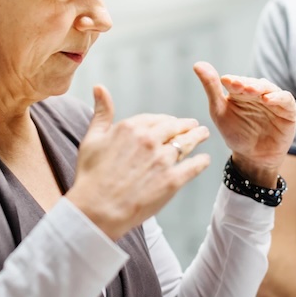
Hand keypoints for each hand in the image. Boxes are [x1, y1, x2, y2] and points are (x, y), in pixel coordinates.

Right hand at [66, 85, 210, 240]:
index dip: (166, 121)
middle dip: (186, 126)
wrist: (97, 209)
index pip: (156, 119)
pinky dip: (201, 161)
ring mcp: (162, 160)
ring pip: (187, 143)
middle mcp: (149, 140)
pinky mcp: (172, 180)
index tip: (171, 122)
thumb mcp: (92, 139)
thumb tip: (99, 87)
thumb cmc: (91, 176)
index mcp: (131, 127)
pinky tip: (204, 160)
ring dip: (197, 137)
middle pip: (175, 128)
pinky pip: (193, 166)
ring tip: (203, 135)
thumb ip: (102, 112)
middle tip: (194, 126)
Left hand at [194, 61, 295, 187]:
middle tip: (237, 85)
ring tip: (250, 91)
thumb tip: (197, 64)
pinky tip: (267, 99)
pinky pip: (286, 99)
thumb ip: (211, 88)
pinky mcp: (288, 110)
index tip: (225, 81)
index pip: (237, 81)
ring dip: (259, 88)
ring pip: (269, 88)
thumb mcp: (219, 111)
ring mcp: (274, 100)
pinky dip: (277, 97)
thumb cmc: (235, 133)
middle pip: (253, 83)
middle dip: (245, 84)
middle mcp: (258, 92)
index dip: (232, 81)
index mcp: (241, 91)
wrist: (253, 157)